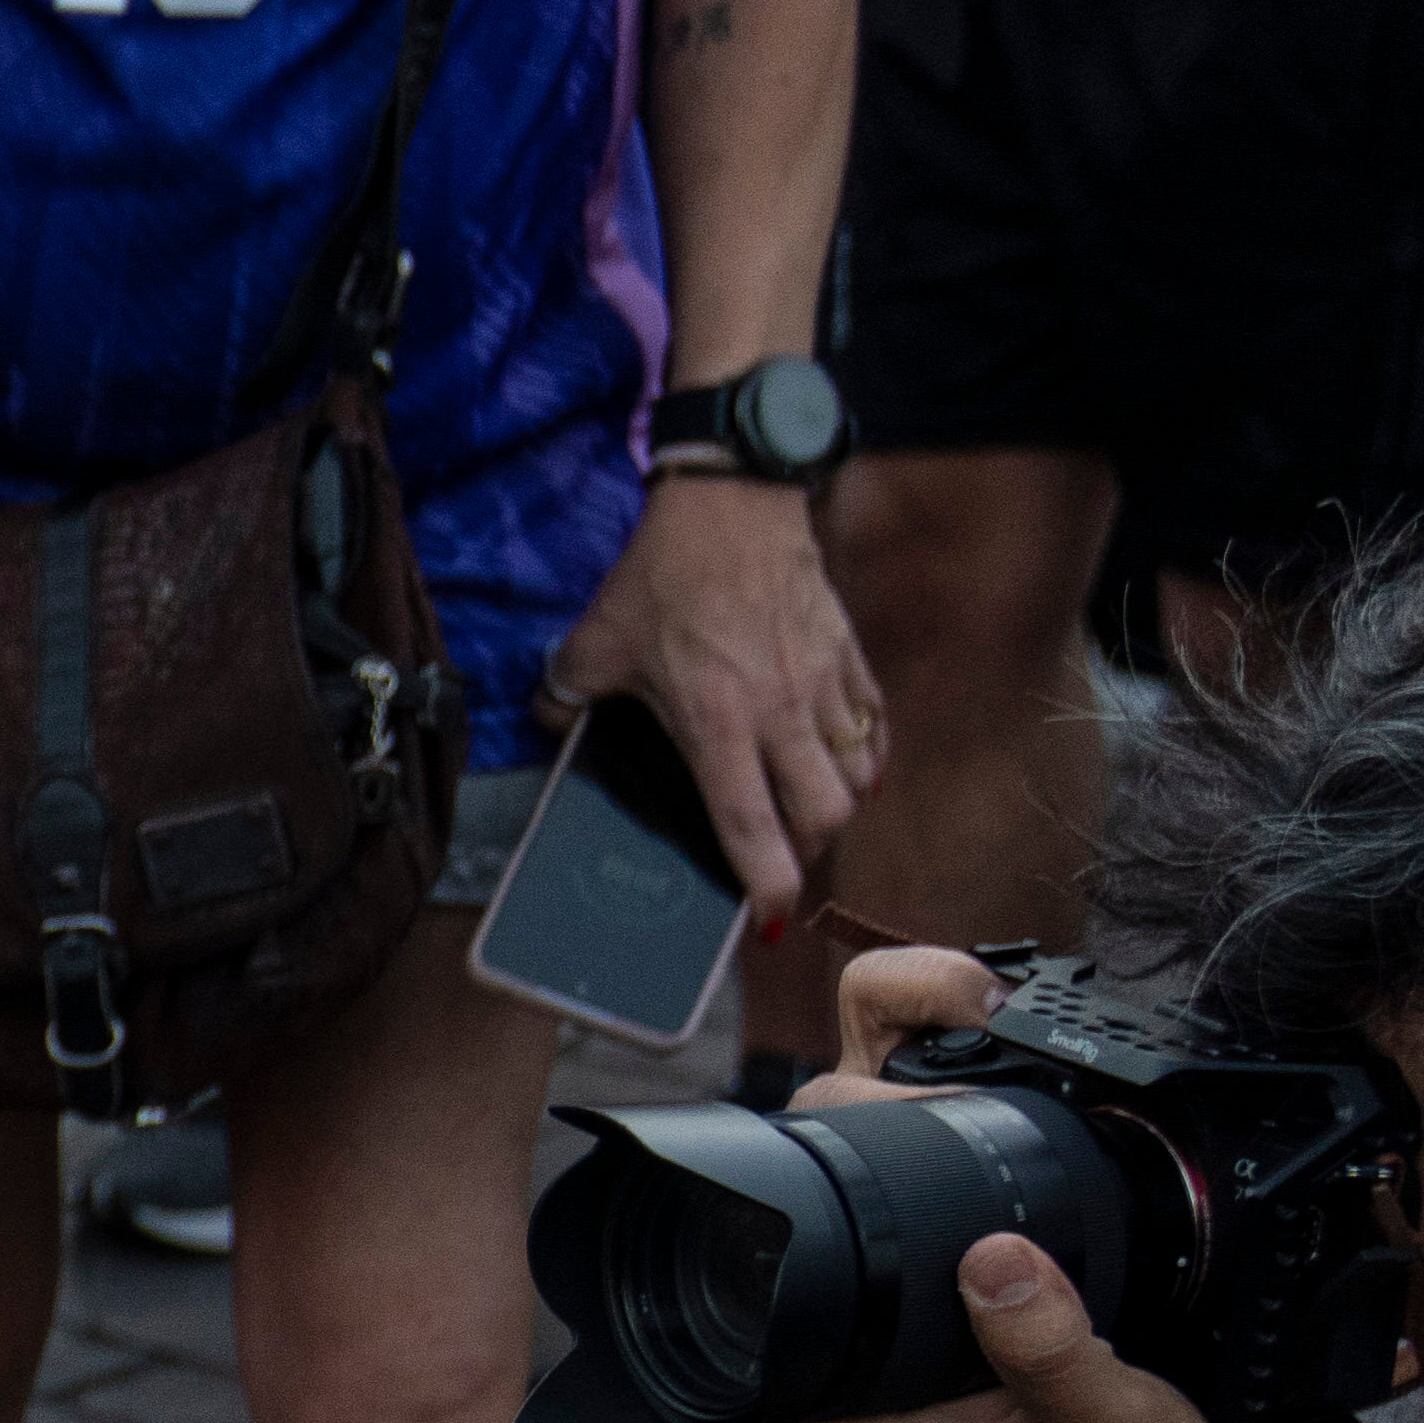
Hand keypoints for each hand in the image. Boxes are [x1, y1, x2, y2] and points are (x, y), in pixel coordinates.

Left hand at [551, 469, 877, 918]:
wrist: (733, 502)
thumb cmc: (662, 576)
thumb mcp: (593, 642)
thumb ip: (565, 696)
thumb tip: (549, 724)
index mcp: (717, 723)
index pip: (750, 825)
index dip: (764, 884)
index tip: (765, 920)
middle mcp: (781, 714)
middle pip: (824, 815)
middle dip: (808, 853)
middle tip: (783, 859)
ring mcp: (823, 686)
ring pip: (858, 777)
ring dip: (838, 808)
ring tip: (808, 816)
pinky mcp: (848, 657)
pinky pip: (874, 726)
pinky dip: (867, 757)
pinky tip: (847, 766)